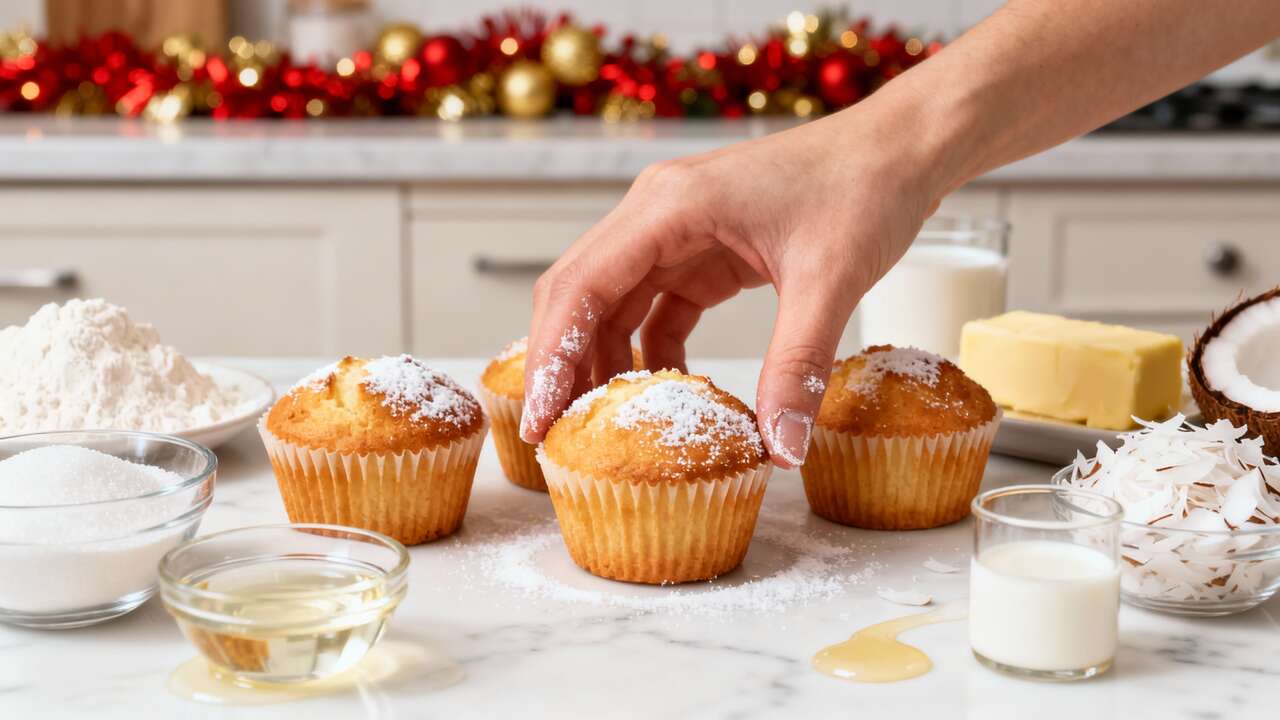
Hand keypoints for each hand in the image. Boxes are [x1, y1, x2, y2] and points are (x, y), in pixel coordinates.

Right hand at [519, 106, 942, 466]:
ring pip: (611, 304)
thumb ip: (798, 367)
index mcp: (668, 208)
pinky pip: (655, 309)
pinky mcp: (701, 251)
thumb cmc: (865, 186)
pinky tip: (665, 396)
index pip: (580, 288)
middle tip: (554, 436)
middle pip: (578, 295)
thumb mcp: (831, 281)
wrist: (902, 149)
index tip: (539, 420)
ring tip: (600, 428)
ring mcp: (675, 232)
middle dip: (561, 365)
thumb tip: (782, 448)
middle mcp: (656, 214)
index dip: (551, 358)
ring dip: (601, 362)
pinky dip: (650, 352)